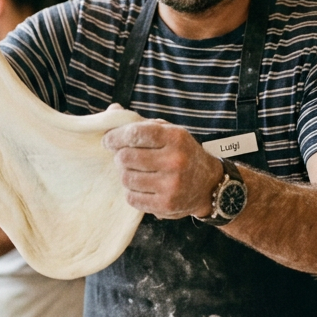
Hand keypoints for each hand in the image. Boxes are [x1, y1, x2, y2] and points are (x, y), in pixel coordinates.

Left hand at [102, 113, 222, 218]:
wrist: (208, 185)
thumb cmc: (182, 153)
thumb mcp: (168, 132)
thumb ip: (140, 123)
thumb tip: (112, 110)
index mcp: (175, 138)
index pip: (135, 134)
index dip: (115, 137)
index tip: (107, 141)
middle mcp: (175, 161)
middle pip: (125, 157)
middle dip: (119, 156)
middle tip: (123, 157)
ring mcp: (171, 185)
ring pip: (126, 178)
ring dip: (125, 174)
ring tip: (135, 172)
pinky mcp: (166, 205)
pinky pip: (131, 198)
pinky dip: (131, 191)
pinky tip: (142, 186)